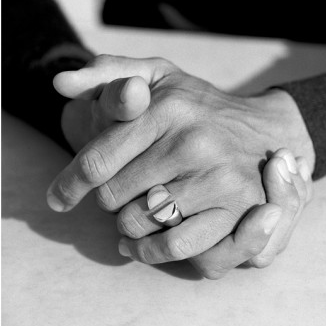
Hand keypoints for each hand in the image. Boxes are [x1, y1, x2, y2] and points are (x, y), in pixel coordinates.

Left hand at [47, 55, 314, 263]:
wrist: (268, 130)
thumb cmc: (197, 106)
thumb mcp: (158, 75)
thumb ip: (108, 74)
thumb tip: (59, 82)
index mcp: (167, 108)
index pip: (97, 161)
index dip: (68, 184)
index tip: (57, 199)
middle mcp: (193, 144)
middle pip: (112, 199)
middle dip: (107, 198)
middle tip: (120, 190)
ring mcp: (220, 181)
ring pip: (139, 225)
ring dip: (128, 225)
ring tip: (133, 214)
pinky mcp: (240, 213)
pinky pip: (178, 249)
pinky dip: (151, 252)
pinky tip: (142, 243)